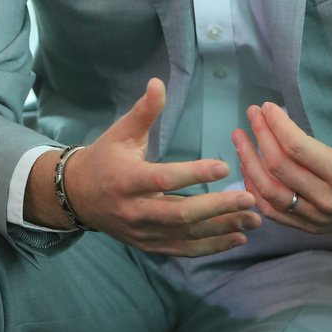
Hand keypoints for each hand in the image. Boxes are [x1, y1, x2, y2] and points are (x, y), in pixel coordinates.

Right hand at [30, 78, 260, 255]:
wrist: (77, 197)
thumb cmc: (104, 158)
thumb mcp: (120, 132)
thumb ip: (144, 111)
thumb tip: (158, 82)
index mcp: (126, 180)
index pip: (164, 179)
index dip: (193, 174)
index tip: (224, 167)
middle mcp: (134, 211)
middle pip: (179, 214)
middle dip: (217, 208)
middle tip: (249, 198)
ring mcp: (142, 233)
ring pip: (185, 235)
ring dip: (222, 229)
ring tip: (254, 219)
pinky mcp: (149, 245)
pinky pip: (183, 249)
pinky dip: (211, 247)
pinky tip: (237, 237)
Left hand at [231, 88, 331, 233]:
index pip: (298, 149)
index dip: (278, 125)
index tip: (267, 106)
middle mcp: (328, 201)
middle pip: (280, 169)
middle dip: (260, 136)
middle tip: (251, 113)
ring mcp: (317, 218)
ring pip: (271, 194)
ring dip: (249, 164)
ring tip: (239, 138)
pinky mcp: (311, 227)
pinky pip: (274, 213)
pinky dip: (256, 192)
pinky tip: (248, 168)